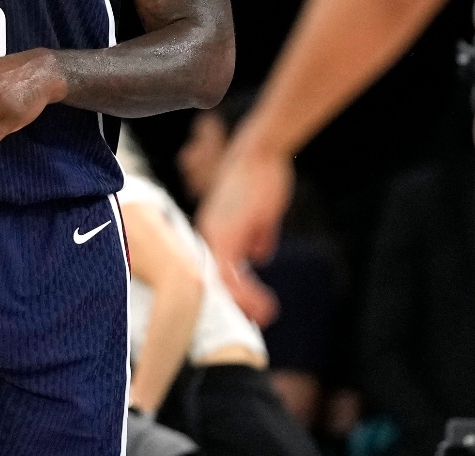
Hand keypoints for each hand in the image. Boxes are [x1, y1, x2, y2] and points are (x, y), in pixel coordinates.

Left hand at [194, 141, 290, 326]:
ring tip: (265, 317)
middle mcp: (208, 236)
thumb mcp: (260, 214)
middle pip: (216, 281)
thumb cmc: (260, 177)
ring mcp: (215, 236)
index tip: (249, 310)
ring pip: (223, 283)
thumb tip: (259, 258)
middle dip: (236, 305)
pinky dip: (248, 294)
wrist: (258, 152)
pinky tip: (265, 305)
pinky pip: (232, 276)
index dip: (233, 292)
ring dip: (245, 304)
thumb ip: (258, 237)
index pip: (218, 270)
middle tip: (255, 322)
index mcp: (214, 231)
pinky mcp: (227, 236)